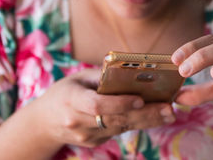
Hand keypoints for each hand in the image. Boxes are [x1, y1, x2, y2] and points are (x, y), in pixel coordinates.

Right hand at [31, 69, 175, 147]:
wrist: (44, 123)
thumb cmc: (64, 93)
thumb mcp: (78, 78)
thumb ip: (101, 75)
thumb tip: (131, 71)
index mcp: (71, 101)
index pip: (96, 105)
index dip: (119, 104)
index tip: (140, 100)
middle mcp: (77, 122)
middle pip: (115, 120)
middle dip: (144, 115)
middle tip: (167, 109)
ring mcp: (86, 136)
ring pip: (121, 128)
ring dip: (147, 121)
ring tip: (168, 113)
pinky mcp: (94, 142)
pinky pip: (118, 131)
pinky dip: (136, 123)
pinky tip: (154, 117)